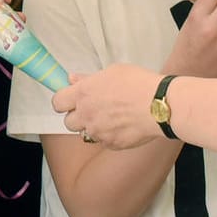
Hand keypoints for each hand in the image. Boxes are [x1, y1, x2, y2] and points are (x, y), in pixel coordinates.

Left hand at [50, 64, 165, 149]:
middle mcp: (86, 115)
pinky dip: (109, 136)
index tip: (71, 100)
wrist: (160, 105)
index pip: (57, 102)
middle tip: (92, 109)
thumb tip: (72, 79)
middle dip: (77, 117)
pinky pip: (103, 141)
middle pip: (69, 122)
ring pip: (86, 133)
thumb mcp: (112, 72)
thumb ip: (88, 78)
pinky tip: (123, 126)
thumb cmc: (138, 84)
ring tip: (111, 118)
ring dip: (93, 127)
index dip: (63, 101)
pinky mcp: (111, 144)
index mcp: (83, 94)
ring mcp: (98, 132)